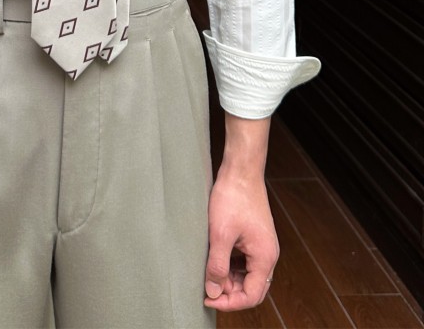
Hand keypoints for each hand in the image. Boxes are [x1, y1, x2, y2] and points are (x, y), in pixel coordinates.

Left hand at [203, 167, 278, 310]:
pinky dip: (230, 264)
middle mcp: (268, 254)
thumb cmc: (233, 197)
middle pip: (251, 288)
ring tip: (208, 269)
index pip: (252, 296)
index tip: (208, 298)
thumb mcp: (220, 234)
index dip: (229, 303)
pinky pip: (244, 260)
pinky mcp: (253, 236)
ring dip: (228, 277)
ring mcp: (261, 245)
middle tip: (206, 283)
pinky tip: (214, 256)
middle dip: (228, 290)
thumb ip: (217, 265)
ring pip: (246, 275)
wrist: (241, 170)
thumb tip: (213, 292)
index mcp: (265, 257)